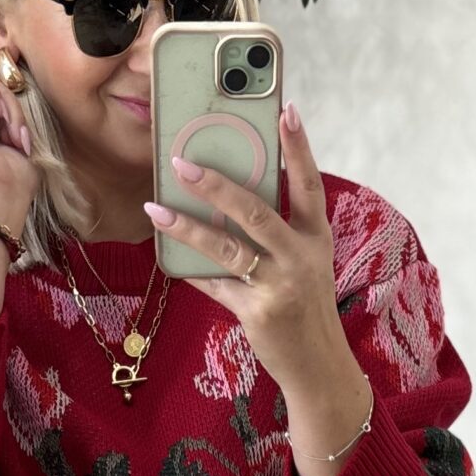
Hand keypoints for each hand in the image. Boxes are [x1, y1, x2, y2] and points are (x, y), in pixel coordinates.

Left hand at [146, 101, 345, 393]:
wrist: (318, 366)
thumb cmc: (304, 306)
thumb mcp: (302, 264)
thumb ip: (275, 233)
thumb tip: (224, 199)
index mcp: (314, 237)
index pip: (308, 184)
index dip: (299, 147)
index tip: (287, 109)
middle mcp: (301, 257)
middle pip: (256, 211)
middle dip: (216, 185)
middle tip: (183, 162)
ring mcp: (280, 286)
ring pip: (227, 248)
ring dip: (187, 226)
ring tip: (156, 209)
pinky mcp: (259, 312)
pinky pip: (215, 285)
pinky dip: (191, 270)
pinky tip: (167, 255)